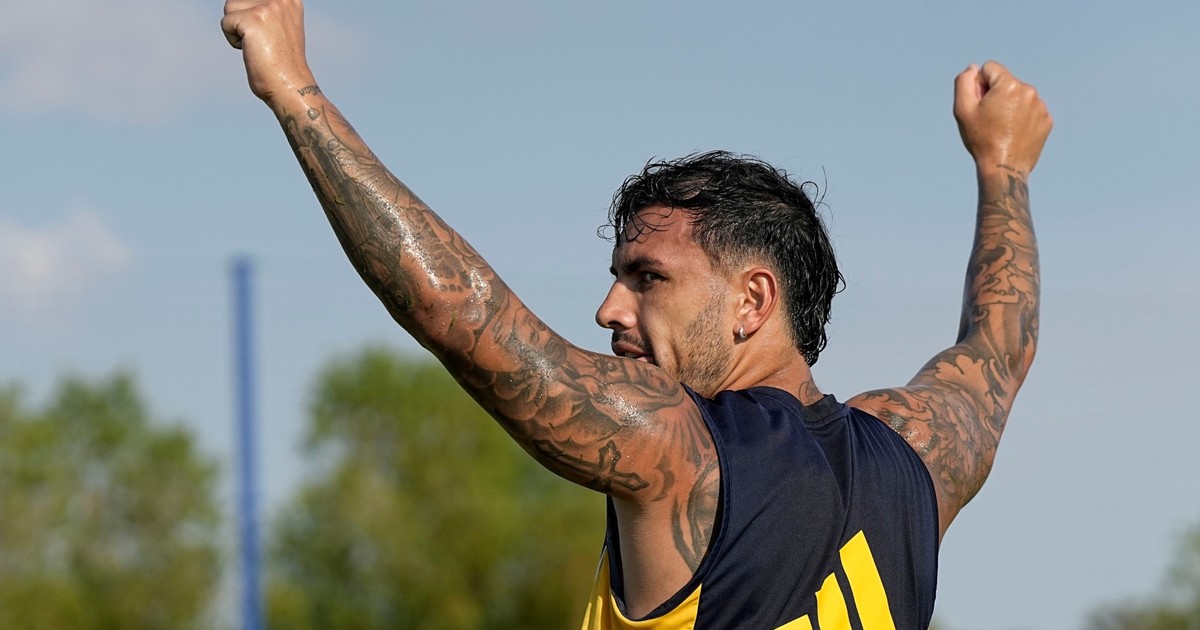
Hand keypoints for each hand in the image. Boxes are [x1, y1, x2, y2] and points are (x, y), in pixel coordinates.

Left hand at [222, 0, 315, 103]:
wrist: (291, 86)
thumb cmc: (282, 63)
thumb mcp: (279, 27)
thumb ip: (265, 10)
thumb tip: (238, 3)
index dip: (250, 16)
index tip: (265, 33)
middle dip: (241, 20)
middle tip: (263, 42)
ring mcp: (269, 7)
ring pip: (230, 6)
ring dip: (237, 29)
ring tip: (259, 45)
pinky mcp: (254, 19)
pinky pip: (225, 23)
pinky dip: (233, 41)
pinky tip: (253, 51)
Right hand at [954, 61, 1052, 175]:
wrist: (1004, 168)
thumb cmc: (981, 139)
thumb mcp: (963, 110)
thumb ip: (964, 82)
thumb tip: (974, 68)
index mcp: (1009, 85)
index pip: (989, 68)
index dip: (979, 86)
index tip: (980, 105)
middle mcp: (1029, 91)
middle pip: (1005, 82)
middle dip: (996, 95)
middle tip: (990, 120)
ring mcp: (1041, 106)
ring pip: (1018, 96)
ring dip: (1009, 106)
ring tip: (1002, 128)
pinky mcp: (1047, 119)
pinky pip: (1030, 110)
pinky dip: (1021, 118)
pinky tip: (1014, 133)